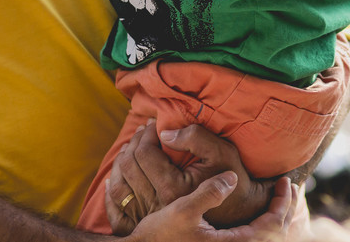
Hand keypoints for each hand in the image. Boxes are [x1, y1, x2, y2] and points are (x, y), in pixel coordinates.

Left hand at [107, 121, 276, 231]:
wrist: (237, 212)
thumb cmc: (231, 178)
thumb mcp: (221, 151)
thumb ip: (194, 137)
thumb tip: (165, 133)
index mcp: (173, 187)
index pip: (144, 153)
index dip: (144, 133)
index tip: (151, 124)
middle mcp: (157, 205)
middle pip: (128, 166)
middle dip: (132, 143)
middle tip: (141, 132)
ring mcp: (148, 218)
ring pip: (118, 186)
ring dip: (120, 163)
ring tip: (130, 148)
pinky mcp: (144, 227)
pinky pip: (116, 211)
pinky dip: (112, 192)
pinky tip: (116, 178)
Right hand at [129, 172, 301, 241]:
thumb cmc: (160, 235)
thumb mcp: (183, 210)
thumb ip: (209, 193)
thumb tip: (232, 178)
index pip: (271, 225)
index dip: (281, 202)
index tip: (284, 182)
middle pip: (273, 234)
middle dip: (283, 208)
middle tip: (287, 187)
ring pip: (262, 238)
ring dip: (273, 217)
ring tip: (276, 197)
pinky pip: (251, 238)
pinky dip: (261, 225)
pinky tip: (256, 212)